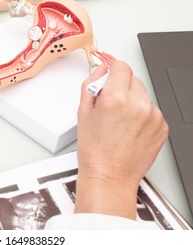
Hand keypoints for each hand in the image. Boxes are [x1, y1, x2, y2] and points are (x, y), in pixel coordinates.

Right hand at [74, 62, 168, 218]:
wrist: (110, 177)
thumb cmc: (95, 151)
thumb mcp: (83, 113)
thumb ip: (90, 85)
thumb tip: (99, 71)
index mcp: (116, 99)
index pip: (121, 67)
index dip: (113, 72)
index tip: (109, 79)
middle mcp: (138, 105)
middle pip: (133, 80)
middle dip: (122, 89)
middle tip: (111, 107)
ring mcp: (153, 116)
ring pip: (143, 96)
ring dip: (133, 102)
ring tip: (121, 122)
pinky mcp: (162, 127)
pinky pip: (152, 111)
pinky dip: (143, 116)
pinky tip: (130, 130)